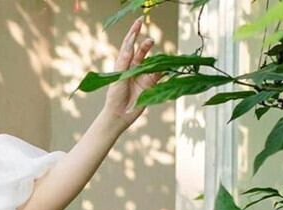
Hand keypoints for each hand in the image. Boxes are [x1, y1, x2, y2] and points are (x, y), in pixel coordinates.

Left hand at [102, 17, 162, 133]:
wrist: (119, 116)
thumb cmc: (114, 97)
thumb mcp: (118, 76)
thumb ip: (124, 59)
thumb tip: (130, 42)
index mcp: (123, 64)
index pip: (129, 45)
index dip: (134, 32)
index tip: (139, 22)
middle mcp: (133, 68)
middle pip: (142, 51)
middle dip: (146, 44)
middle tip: (150, 41)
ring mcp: (143, 76)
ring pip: (152, 61)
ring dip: (156, 56)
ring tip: (159, 55)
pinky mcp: (150, 85)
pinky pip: (160, 74)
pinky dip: (164, 69)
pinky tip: (168, 65)